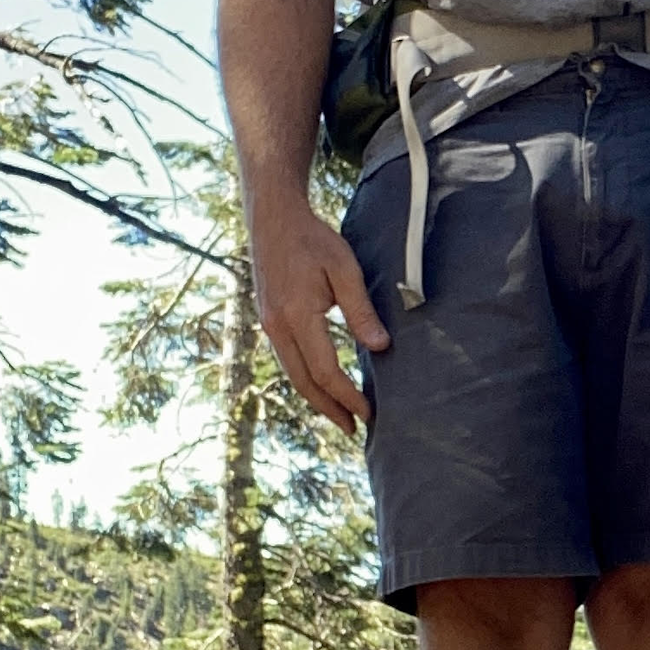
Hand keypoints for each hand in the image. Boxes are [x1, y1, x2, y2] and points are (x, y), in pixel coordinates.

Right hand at [251, 196, 390, 433]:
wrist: (274, 220)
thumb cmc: (313, 240)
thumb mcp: (344, 269)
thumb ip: (360, 310)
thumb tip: (381, 347)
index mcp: (296, 316)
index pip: (324, 370)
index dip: (346, 395)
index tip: (368, 412)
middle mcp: (277, 327)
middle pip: (303, 382)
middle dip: (330, 409)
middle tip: (354, 429)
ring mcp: (269, 325)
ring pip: (293, 374)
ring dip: (316, 398)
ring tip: (340, 415)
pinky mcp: (269, 320)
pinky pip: (288, 360)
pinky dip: (306, 378)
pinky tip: (322, 384)